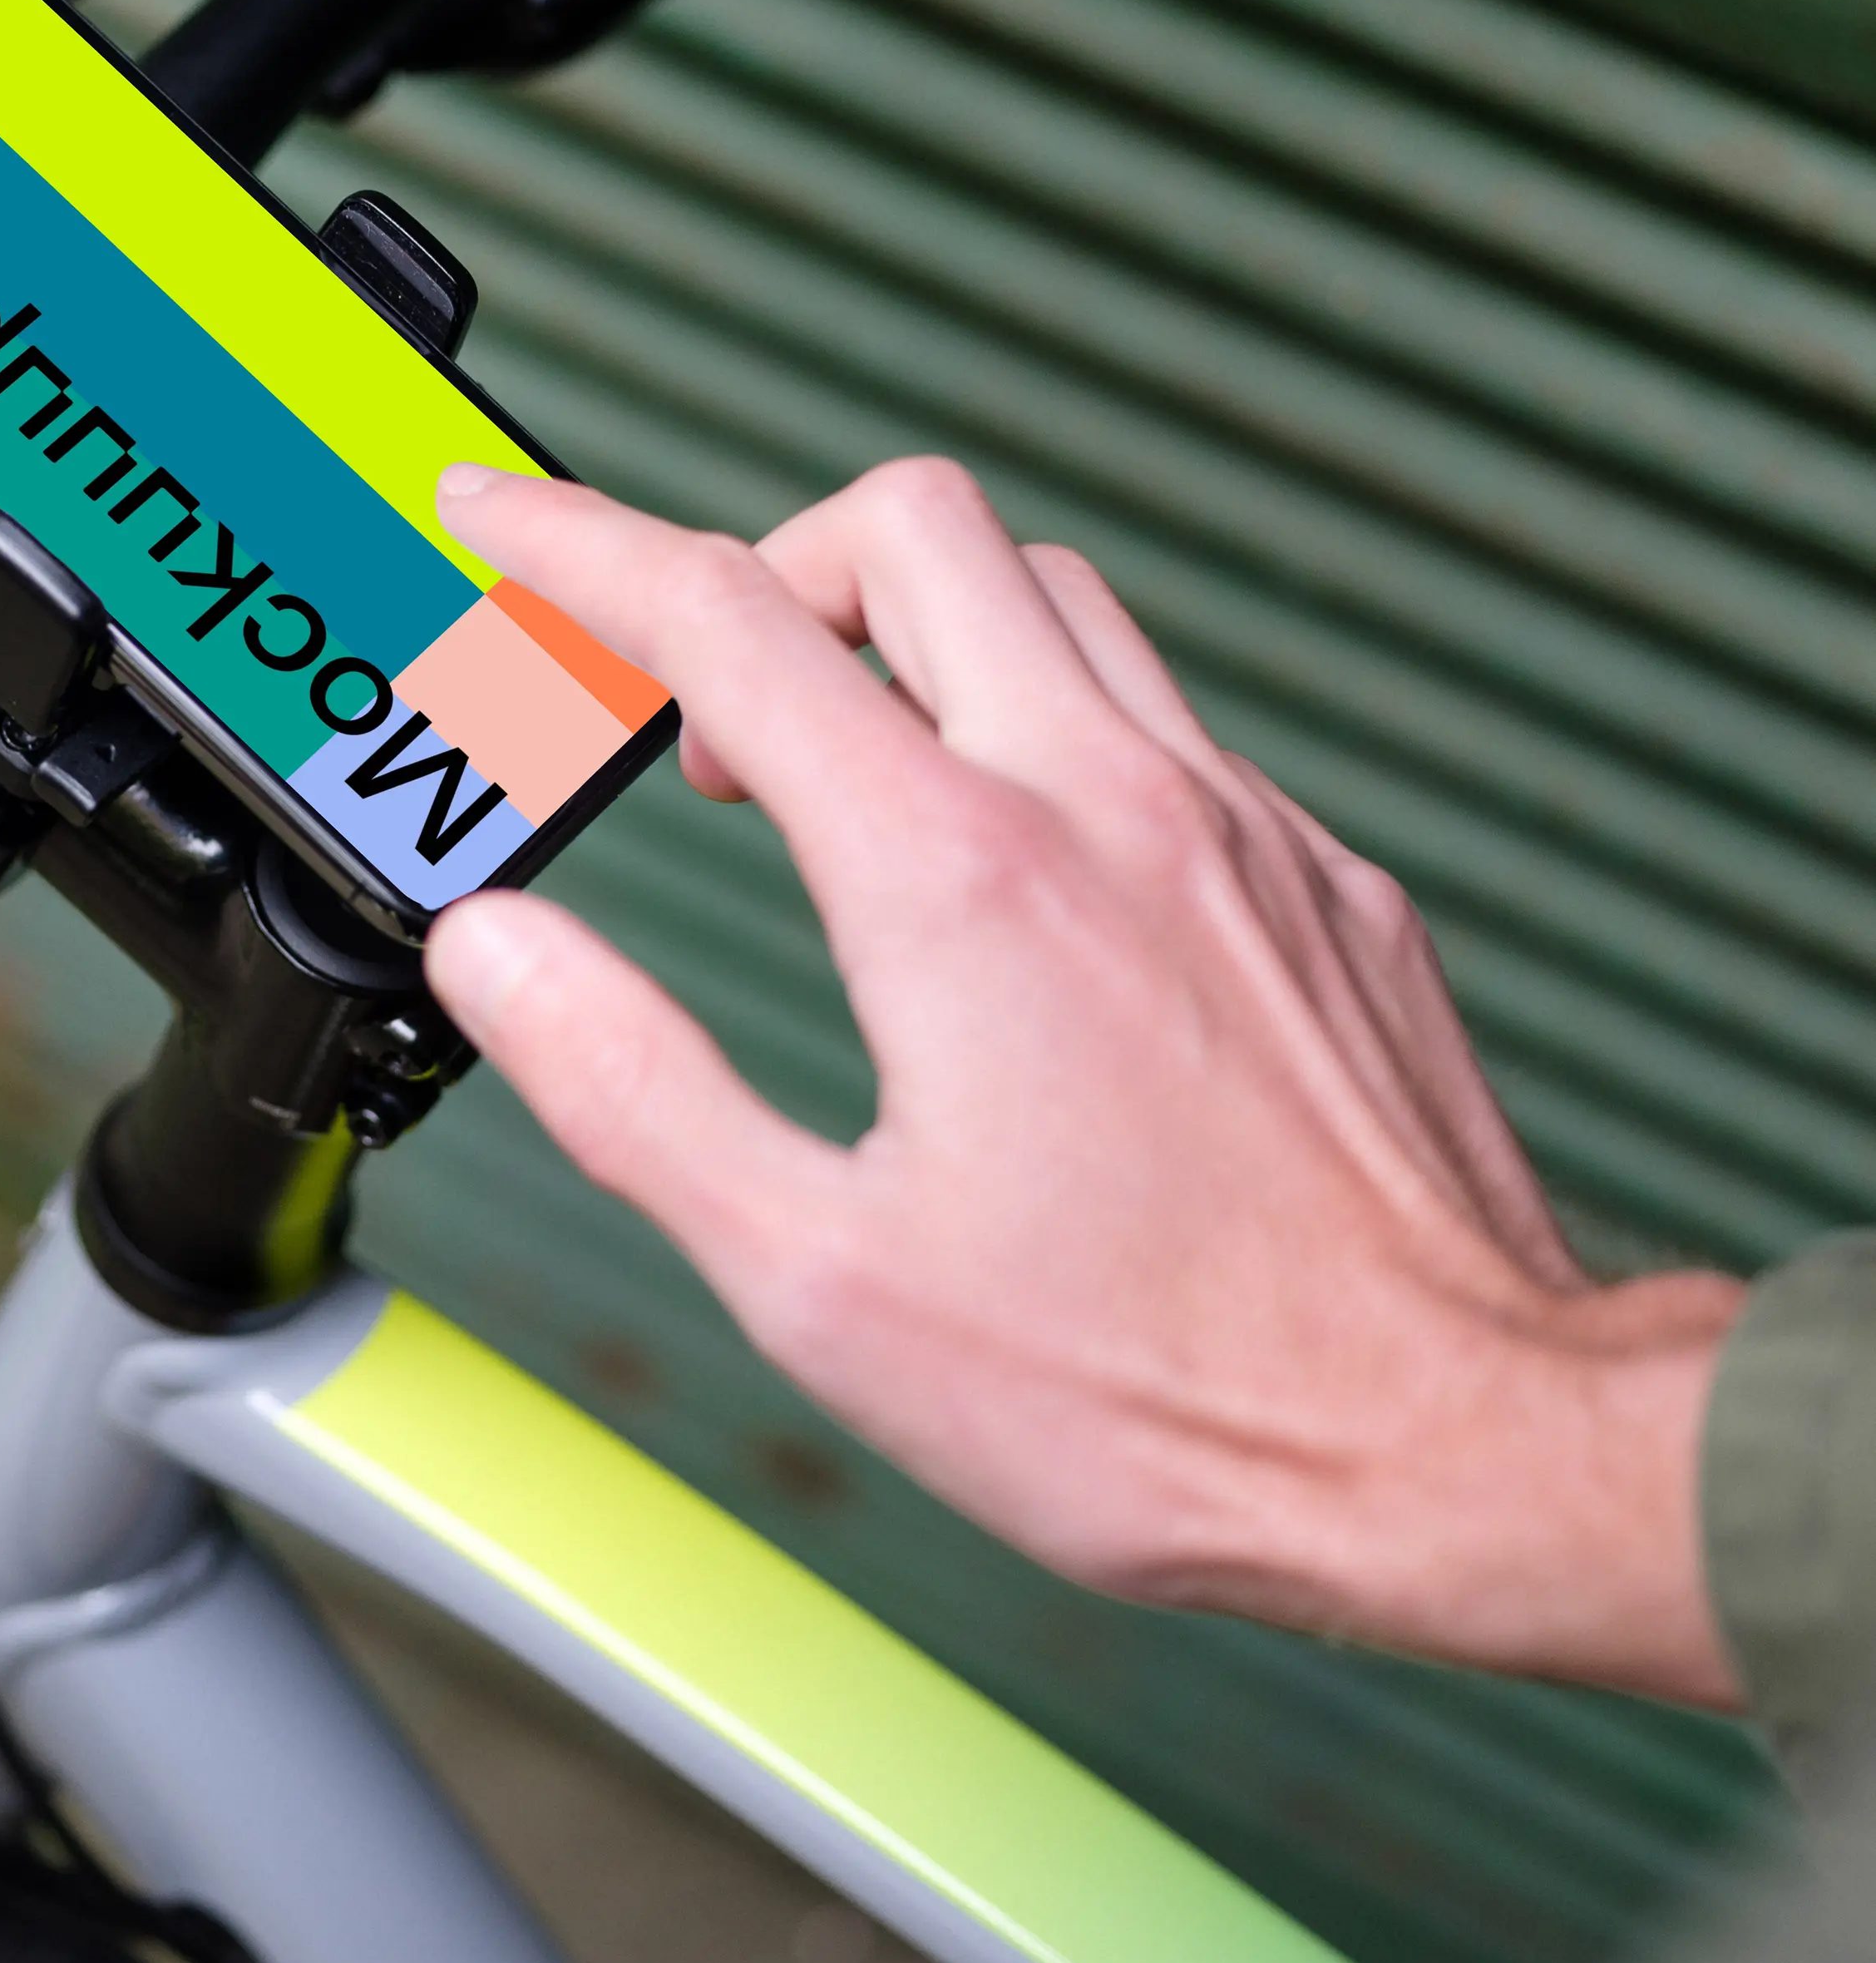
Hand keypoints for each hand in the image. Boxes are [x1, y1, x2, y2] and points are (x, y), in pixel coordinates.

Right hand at [425, 458, 1745, 1707]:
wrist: (1461, 1449)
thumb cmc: (1160, 1402)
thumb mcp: (823, 1283)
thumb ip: (633, 1088)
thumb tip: (500, 954)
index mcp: (960, 884)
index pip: (729, 622)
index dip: (581, 543)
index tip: (502, 513)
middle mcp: (1114, 808)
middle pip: (914, 529)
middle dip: (770, 564)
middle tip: (706, 708)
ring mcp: (1246, 831)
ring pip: (1056, 601)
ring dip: (921, 638)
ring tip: (853, 784)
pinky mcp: (1335, 886)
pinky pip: (1171, 727)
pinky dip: (1056, 740)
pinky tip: (1030, 891)